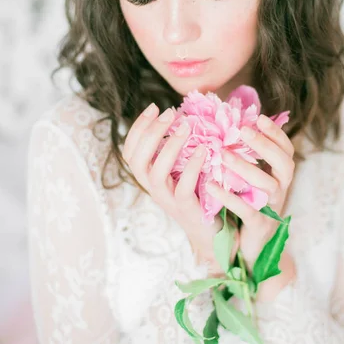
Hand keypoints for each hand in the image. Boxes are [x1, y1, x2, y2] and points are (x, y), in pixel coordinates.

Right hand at [122, 103, 239, 275]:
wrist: (213, 236)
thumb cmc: (200, 196)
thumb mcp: (184, 171)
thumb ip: (179, 150)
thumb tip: (184, 116)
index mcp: (149, 178)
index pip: (130, 151)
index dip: (138, 128)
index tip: (154, 107)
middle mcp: (153, 189)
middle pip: (137, 160)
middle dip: (150, 133)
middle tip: (169, 113)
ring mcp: (168, 201)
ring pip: (155, 173)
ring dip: (168, 147)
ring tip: (185, 127)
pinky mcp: (187, 210)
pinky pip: (182, 188)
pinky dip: (191, 167)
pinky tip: (203, 150)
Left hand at [206, 113, 295, 289]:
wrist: (247, 247)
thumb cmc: (246, 204)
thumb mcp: (247, 178)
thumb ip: (244, 155)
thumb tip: (228, 123)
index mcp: (279, 175)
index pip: (286, 149)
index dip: (276, 133)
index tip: (259, 117)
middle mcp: (281, 189)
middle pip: (284, 164)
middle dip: (265, 145)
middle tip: (243, 131)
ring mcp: (272, 208)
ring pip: (269, 186)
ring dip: (247, 168)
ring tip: (223, 156)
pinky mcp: (260, 226)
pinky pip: (249, 210)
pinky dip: (230, 198)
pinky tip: (211, 185)